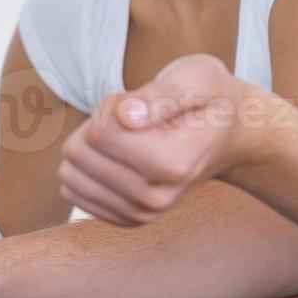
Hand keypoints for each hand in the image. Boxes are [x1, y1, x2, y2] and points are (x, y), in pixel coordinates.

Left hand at [58, 54, 275, 225]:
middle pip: (79, 152)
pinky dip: (88, 167)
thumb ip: (162, 96)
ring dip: (90, 147)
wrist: (227, 137)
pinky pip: (71, 190)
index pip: (98, 133)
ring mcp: (138, 214)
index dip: (111, 105)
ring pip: (70, 172)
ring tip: (130, 137)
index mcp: (174, 165)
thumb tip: (126, 117)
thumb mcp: (198, 79)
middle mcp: (155, 199)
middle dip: (97, 125)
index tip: (141, 104)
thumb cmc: (209, 101)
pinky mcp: (121, 218)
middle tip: (135, 119)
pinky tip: (122, 158)